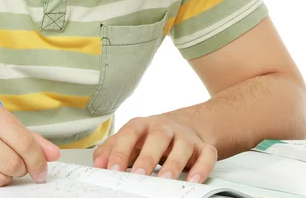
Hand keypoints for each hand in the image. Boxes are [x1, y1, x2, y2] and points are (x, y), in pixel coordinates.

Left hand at [92, 114, 216, 182]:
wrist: (186, 124)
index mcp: (142, 125)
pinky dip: (202, 167)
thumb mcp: (130, 139)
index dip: (120, 151)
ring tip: (165, 180)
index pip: (129, 133)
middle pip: (156, 138)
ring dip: (174, 163)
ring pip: (182, 146)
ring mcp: (185, 137)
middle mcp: (164, 128)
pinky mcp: (203, 147)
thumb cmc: (152, 136)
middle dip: (147, 157)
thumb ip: (111, 150)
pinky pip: (207, 154)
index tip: (112, 170)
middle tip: (138, 175)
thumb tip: (98, 164)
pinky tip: (194, 180)